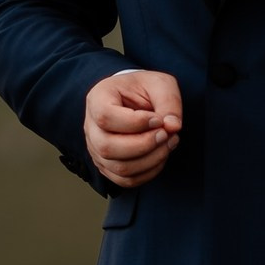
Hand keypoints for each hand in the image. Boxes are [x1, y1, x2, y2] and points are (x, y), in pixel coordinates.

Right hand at [85, 69, 181, 189]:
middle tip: (166, 134)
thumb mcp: (160, 84)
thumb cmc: (144, 89)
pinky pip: (126, 180)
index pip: (105, 117)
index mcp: (98, 98)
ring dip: (150, 160)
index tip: (158, 119)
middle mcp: (91, 126)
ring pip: (119, 168)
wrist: (135, 100)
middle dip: (144, 145)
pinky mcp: (107, 165)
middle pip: (107, 147)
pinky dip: (149, 172)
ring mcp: (96, 149)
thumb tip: (173, 127)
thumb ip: (169, 101)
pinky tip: (161, 155)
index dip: (135, 123)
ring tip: (169, 142)